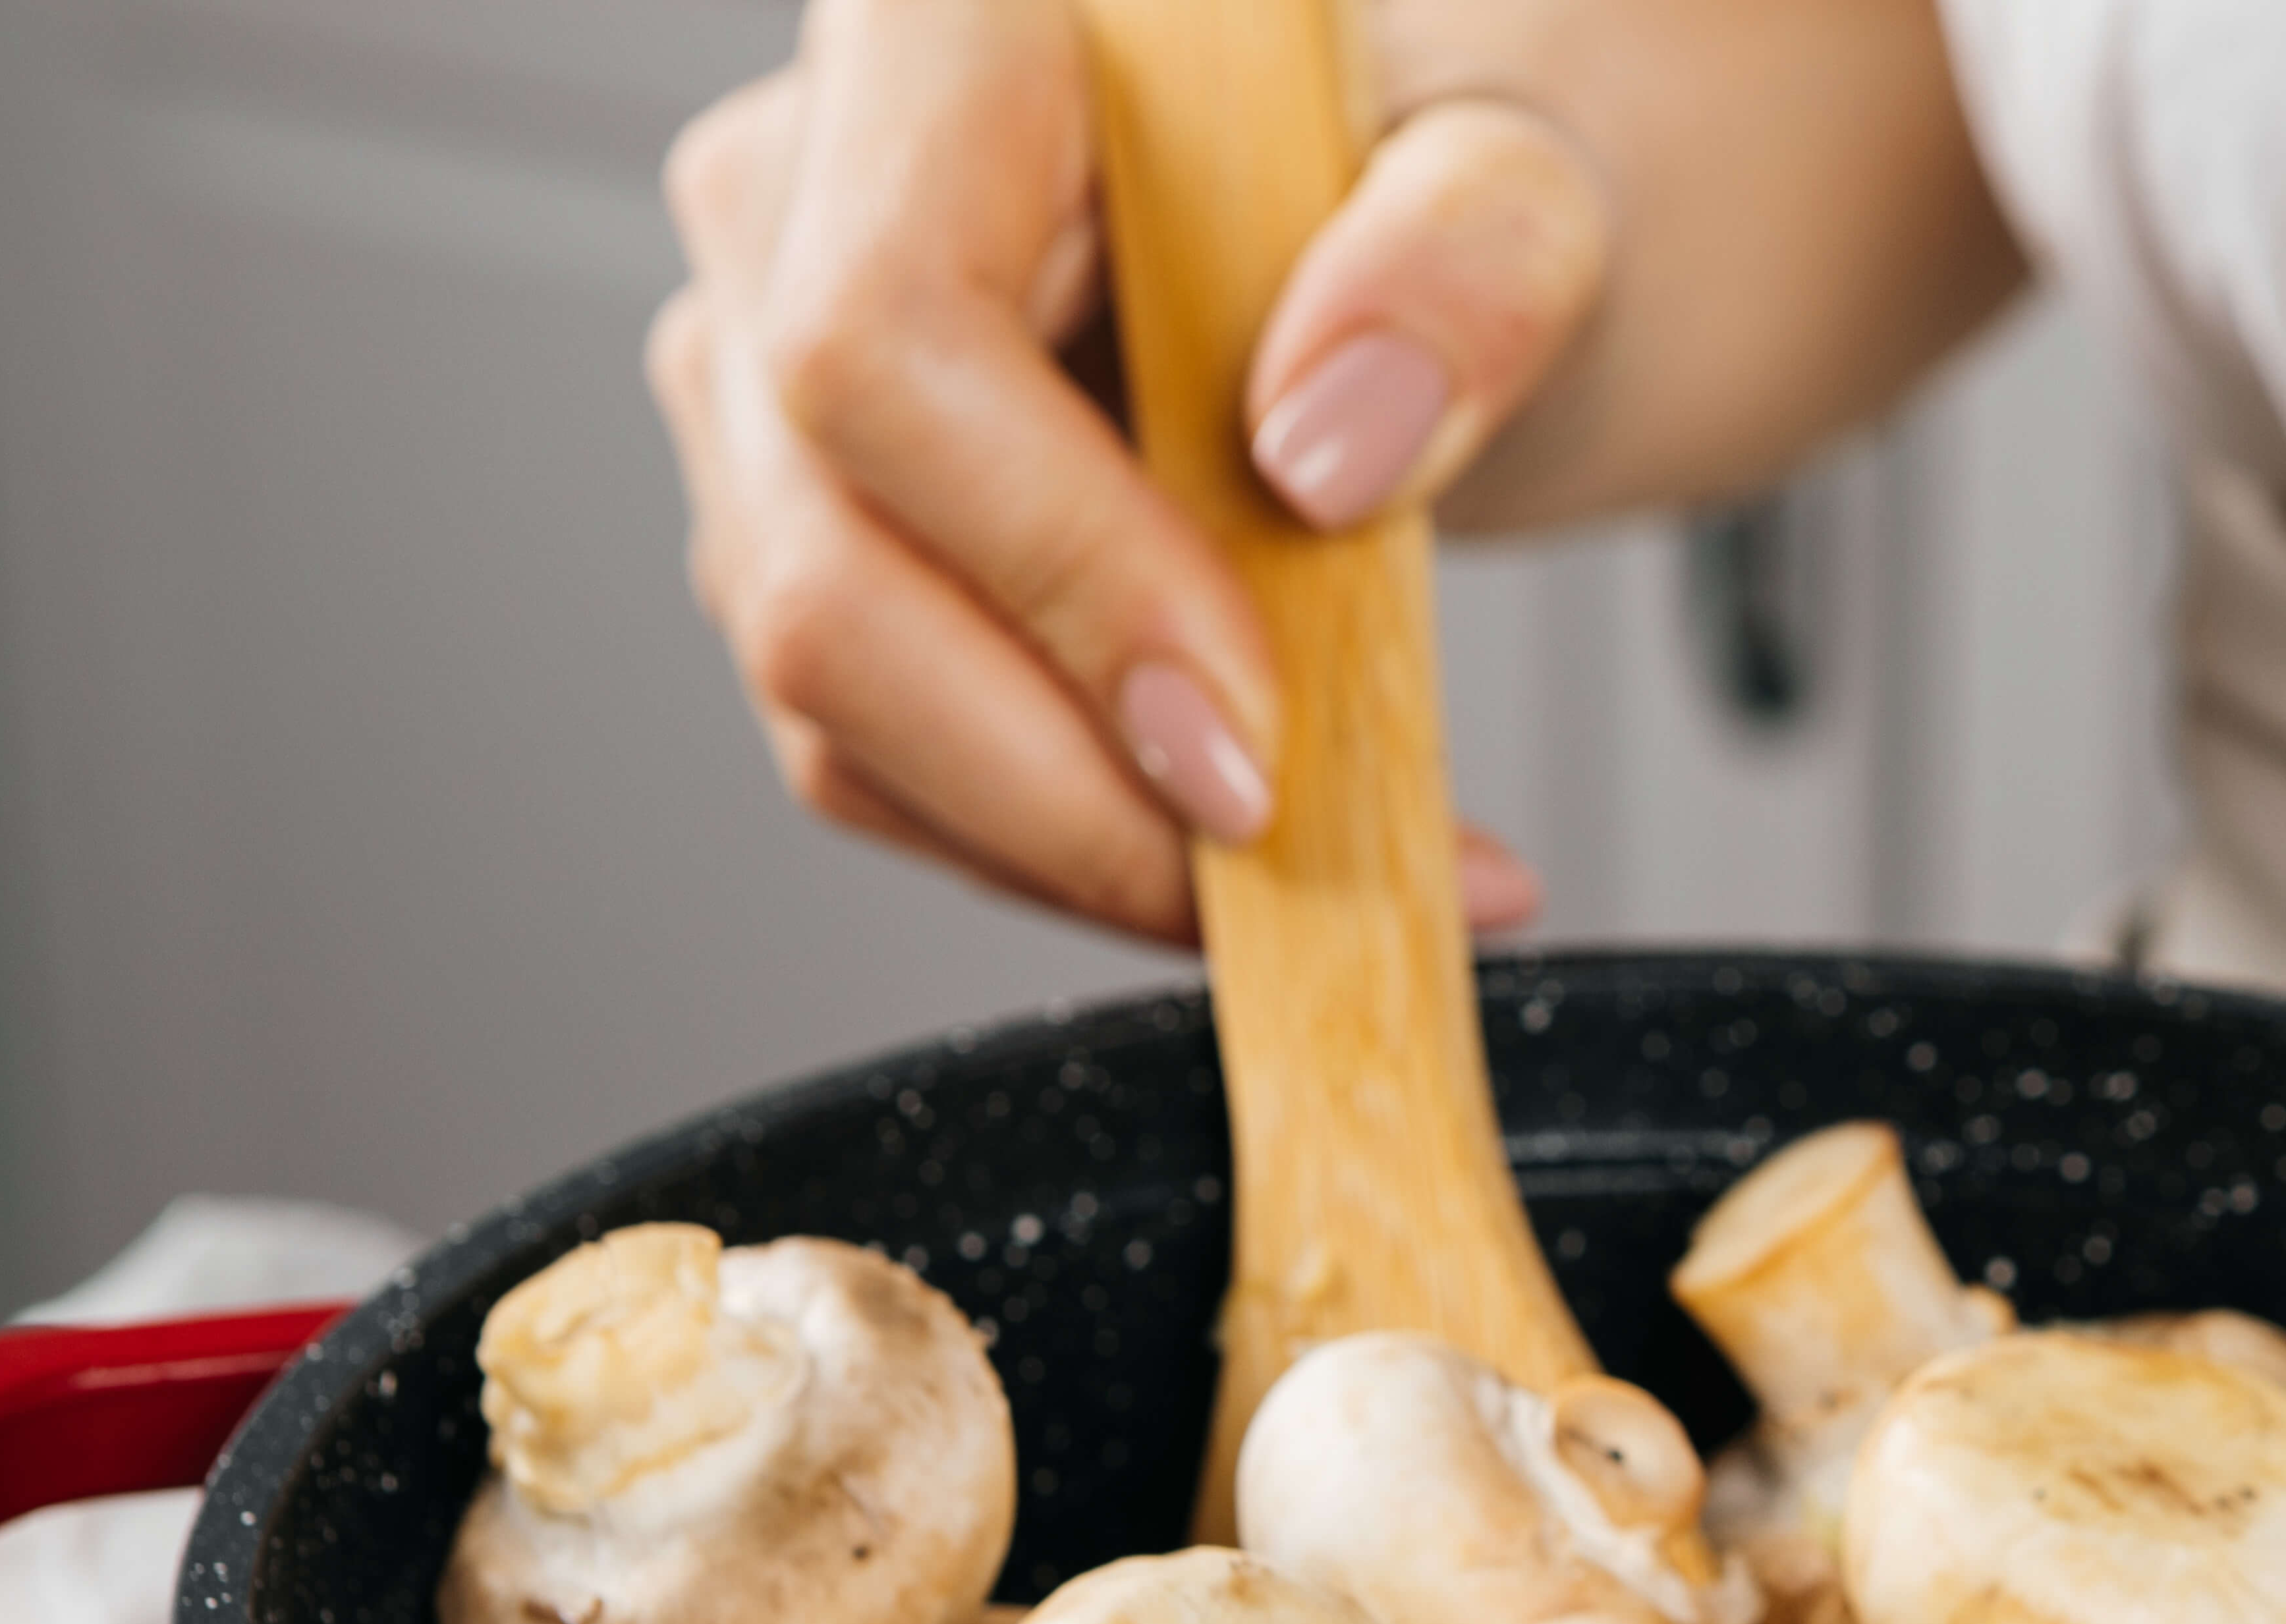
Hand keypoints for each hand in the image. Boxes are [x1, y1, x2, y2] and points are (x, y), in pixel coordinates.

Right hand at [647, 0, 1605, 939]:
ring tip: (1327, 878)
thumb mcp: (1524, 184)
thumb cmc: (1428, 191)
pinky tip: (1242, 858)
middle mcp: (786, 203)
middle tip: (1297, 861)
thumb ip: (1473, 269)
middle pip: (824, 566)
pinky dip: (1063, 844)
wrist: (1390, 248)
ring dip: (1079, 846)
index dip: (1057, 571)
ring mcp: (761, 385)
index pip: (887, 338)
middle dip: (1064, 782)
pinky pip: (876, 756)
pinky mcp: (798, 537)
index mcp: (937, 41)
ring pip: (829, 698)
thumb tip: (1334, 448)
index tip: (1244, 736)